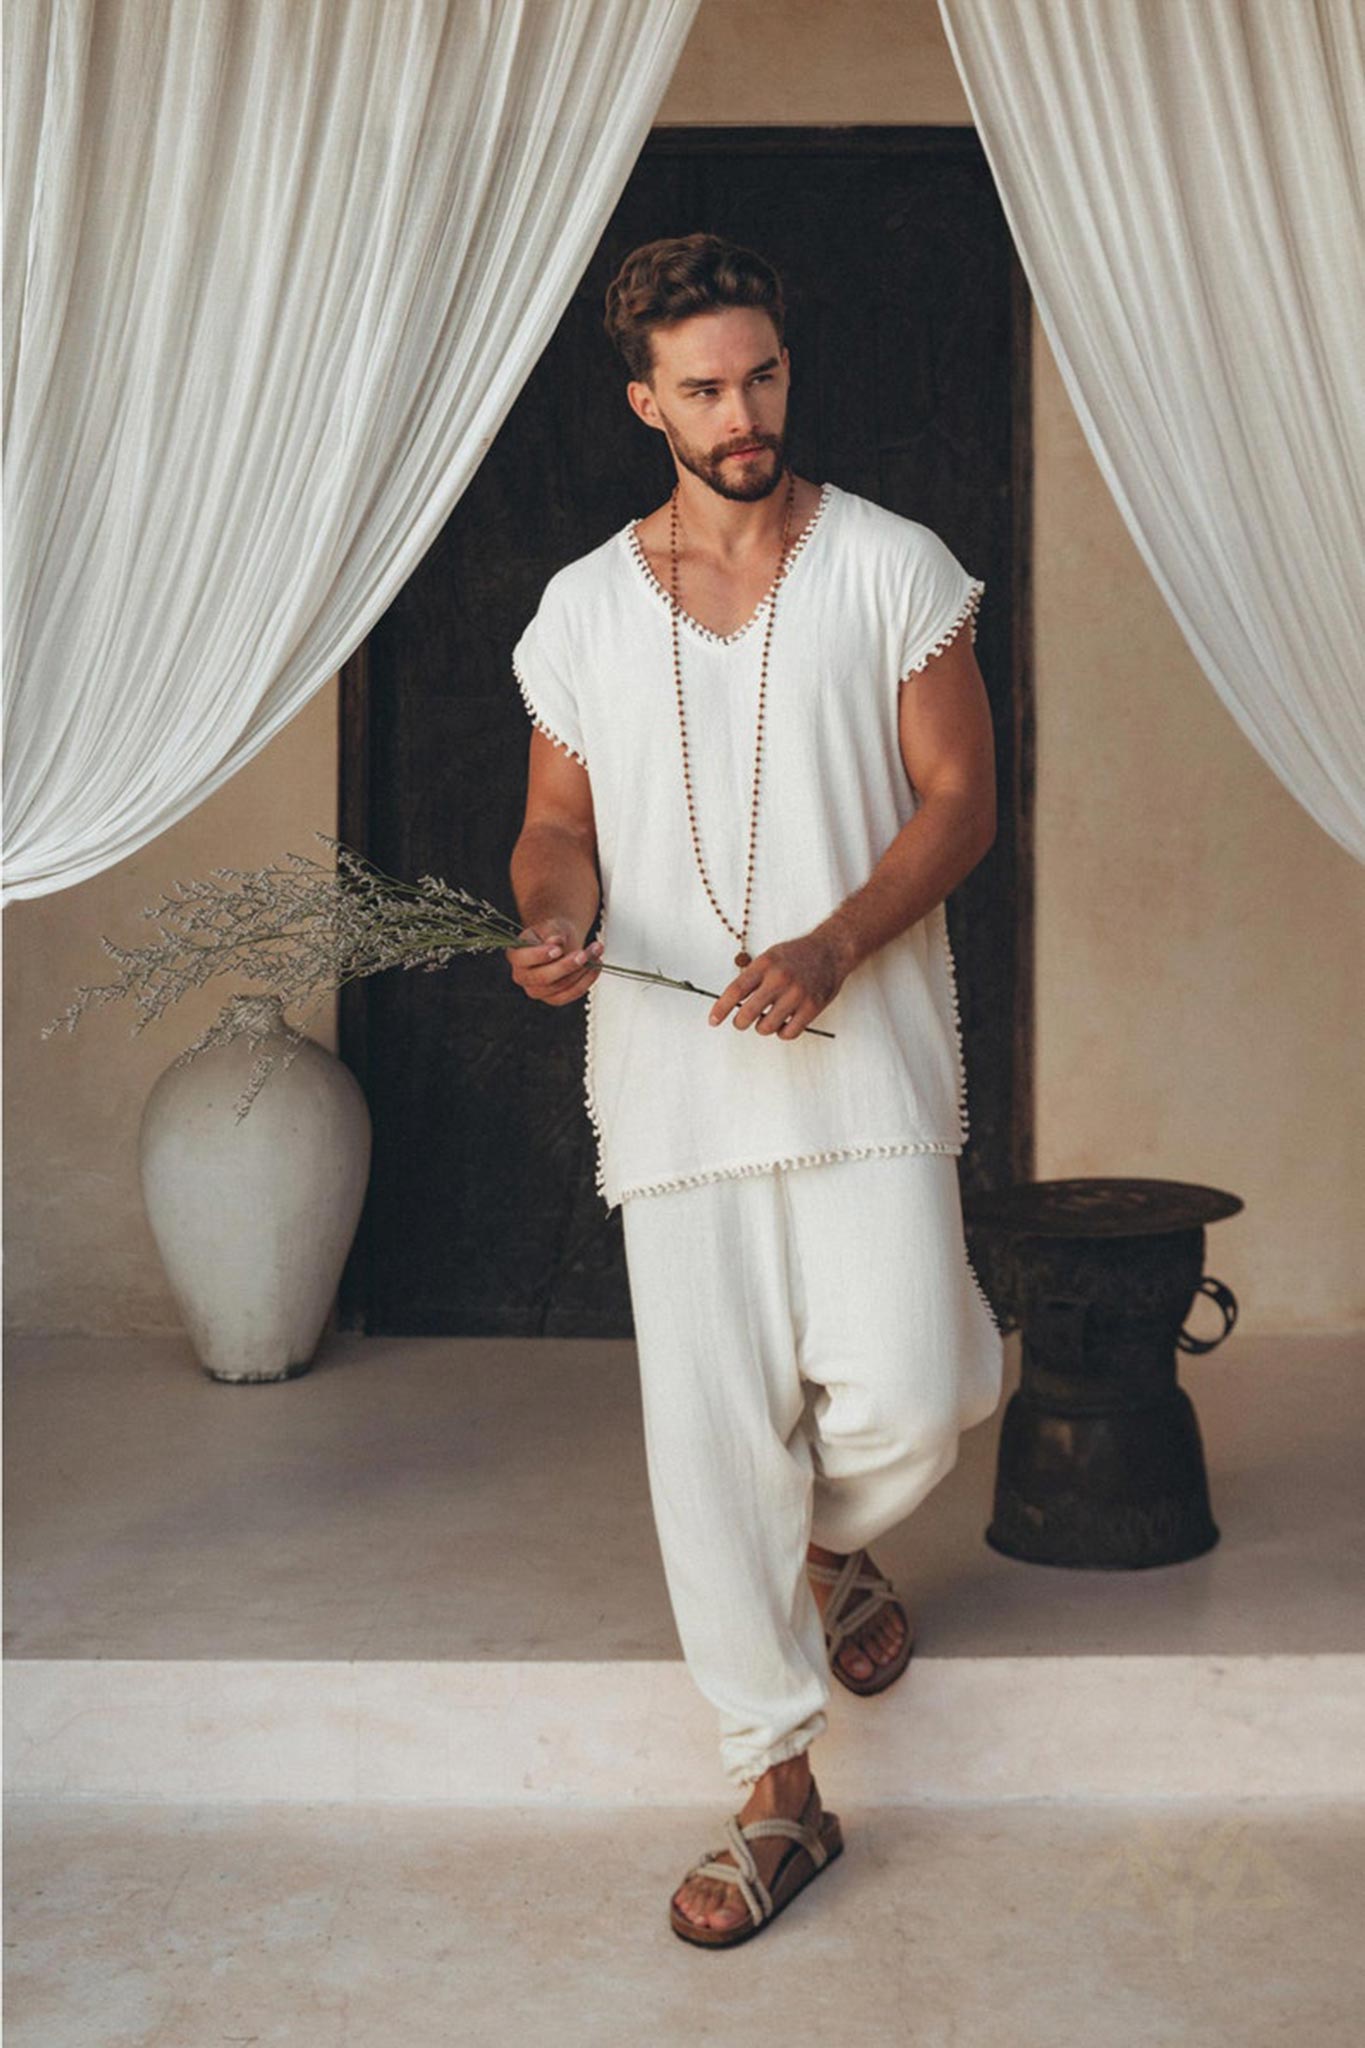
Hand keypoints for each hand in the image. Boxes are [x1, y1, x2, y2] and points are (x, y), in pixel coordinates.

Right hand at [506, 915, 603, 1005]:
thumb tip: (556, 942)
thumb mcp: (551, 926)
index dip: (539, 956)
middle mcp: (522, 976)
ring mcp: (537, 990)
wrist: (561, 942)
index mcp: (515, 956)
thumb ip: (552, 933)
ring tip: (595, 952)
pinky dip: (586, 981)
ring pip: (560, 987)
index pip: (523, 959)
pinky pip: (571, 994)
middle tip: (583, 954)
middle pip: (543, 978)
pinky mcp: (554, 998)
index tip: (557, 949)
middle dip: (566, 966)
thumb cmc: (552, 933)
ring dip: (582, 971)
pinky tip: (595, 966)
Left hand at [708, 929, 848, 1039]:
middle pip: (748, 1013)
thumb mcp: (770, 956)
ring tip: (768, 1019)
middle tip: (741, 1022)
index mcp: (765, 965)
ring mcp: (797, 994)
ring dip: (763, 1027)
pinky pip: (788, 1033)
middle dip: (740, 1022)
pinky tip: (783, 1024)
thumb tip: (733, 1002)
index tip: (713, 1021)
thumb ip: (752, 976)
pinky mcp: (812, 1007)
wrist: (831, 950)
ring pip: (766, 1027)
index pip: (735, 990)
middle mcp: (779, 979)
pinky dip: (782, 1033)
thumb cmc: (797, 955)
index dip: (720, 1008)